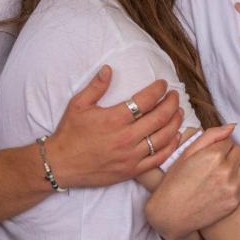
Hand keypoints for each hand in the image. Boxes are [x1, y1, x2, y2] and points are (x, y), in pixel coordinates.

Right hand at [45, 66, 184, 188]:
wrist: (60, 165)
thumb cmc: (69, 133)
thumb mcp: (78, 105)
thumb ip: (96, 86)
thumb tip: (109, 68)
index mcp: (114, 119)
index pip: (146, 100)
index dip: (158, 90)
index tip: (163, 84)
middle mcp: (126, 138)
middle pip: (160, 118)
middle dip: (172, 103)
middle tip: (175, 95)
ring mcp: (131, 156)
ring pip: (164, 138)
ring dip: (175, 122)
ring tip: (179, 112)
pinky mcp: (131, 171)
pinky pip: (158, 158)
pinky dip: (171, 146)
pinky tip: (176, 136)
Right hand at [146, 125, 239, 239]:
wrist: (171, 214)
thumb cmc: (175, 181)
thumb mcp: (186, 153)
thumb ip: (210, 136)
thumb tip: (231, 127)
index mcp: (214, 155)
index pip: (229, 140)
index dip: (219, 146)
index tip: (209, 155)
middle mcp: (226, 170)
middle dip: (229, 154)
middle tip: (215, 164)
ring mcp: (232, 187)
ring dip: (238, 166)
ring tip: (222, 173)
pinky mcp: (235, 201)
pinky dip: (237, 183)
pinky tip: (221, 187)